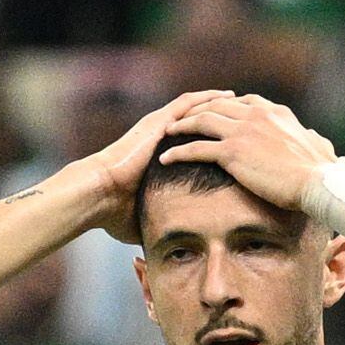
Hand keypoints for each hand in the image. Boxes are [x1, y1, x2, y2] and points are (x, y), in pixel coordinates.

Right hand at [82, 91, 241, 242]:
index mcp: (160, 157)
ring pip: (196, 108)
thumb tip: (171, 248)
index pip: (193, 144)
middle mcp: (161, 138)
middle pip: (198, 122)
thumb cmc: (115, 212)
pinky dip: (207, 99)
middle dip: (223, 118)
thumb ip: (162, 227)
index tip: (236, 144)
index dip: (216, 142)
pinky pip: (186, 105)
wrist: (98, 196)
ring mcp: (158, 128)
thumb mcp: (149, 219)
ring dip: (219, 103)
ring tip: (242, 100)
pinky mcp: (156, 124)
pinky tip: (226, 96)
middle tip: (246, 114)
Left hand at [149, 90, 338, 223]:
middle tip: (181, 120)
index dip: (224, 105)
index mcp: (275, 111)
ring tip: (167, 132)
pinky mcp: (232, 152)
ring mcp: (242, 131)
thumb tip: (320, 141)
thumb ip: (314, 139)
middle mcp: (255, 115)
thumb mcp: (319, 147)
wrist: (318, 184)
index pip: (242, 101)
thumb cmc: (322, 173)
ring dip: (181, 125)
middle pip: (216, 105)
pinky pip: (196, 148)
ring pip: (202, 120)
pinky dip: (178, 151)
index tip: (213, 112)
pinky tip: (166, 158)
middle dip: (196, 110)